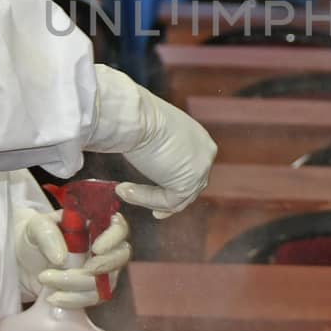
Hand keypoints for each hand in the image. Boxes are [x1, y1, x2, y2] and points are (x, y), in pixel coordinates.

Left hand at [14, 209, 130, 308]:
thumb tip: (62, 258)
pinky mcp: (91, 290)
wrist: (22, 260)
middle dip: (102, 266)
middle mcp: (104, 247)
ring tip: (45, 279)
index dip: (113, 239)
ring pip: (105, 282)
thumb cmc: (34, 235)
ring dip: (76, 284)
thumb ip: (48, 235)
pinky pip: (93, 298)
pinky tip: (53, 298)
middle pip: (120, 257)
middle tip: (78, 268)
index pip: (119, 228)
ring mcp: (101, 270)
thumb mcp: (36, 227)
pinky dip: (74, 300)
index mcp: (96, 224)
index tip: (96, 249)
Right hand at [86, 66, 216, 218]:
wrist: (136, 117)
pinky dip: (145, 198)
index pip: (192, 168)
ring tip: (124, 191)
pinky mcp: (187, 184)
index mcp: (199, 138)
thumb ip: (160, 151)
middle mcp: (205, 153)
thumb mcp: (155, 133)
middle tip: (156, 213)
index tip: (163, 199)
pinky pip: (167, 201)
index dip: (176, 185)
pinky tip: (125, 190)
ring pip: (178, 197)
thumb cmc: (139, 118)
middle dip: (171, 200)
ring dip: (149, 199)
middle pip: (190, 186)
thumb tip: (149, 164)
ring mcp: (200, 169)